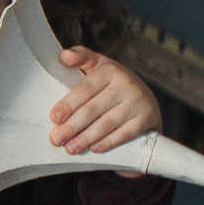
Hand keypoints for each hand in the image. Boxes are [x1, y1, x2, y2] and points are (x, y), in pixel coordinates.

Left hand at [50, 49, 158, 164]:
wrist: (146, 100)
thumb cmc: (112, 84)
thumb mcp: (99, 66)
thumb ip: (81, 58)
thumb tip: (64, 56)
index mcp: (110, 69)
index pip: (85, 89)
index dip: (68, 104)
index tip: (54, 118)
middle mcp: (127, 83)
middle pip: (93, 109)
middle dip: (72, 126)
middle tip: (56, 140)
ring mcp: (139, 101)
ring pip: (107, 123)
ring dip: (86, 138)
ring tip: (70, 148)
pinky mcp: (149, 117)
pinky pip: (125, 133)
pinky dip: (108, 142)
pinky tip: (94, 148)